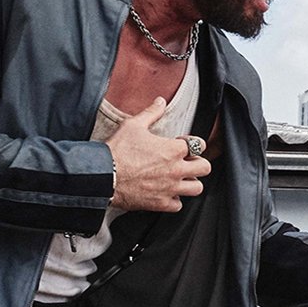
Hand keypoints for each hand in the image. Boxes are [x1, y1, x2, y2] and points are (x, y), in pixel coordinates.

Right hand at [104, 98, 210, 212]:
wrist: (102, 176)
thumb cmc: (117, 151)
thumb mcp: (134, 125)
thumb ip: (151, 113)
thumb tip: (160, 101)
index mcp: (173, 149)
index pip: (200, 145)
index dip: (194, 144)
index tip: (185, 146)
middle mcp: (176, 169)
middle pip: (205, 168)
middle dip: (198, 164)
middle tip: (188, 163)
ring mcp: (170, 188)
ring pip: (197, 188)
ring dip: (190, 183)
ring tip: (180, 179)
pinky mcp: (160, 203)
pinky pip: (178, 205)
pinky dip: (175, 200)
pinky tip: (166, 193)